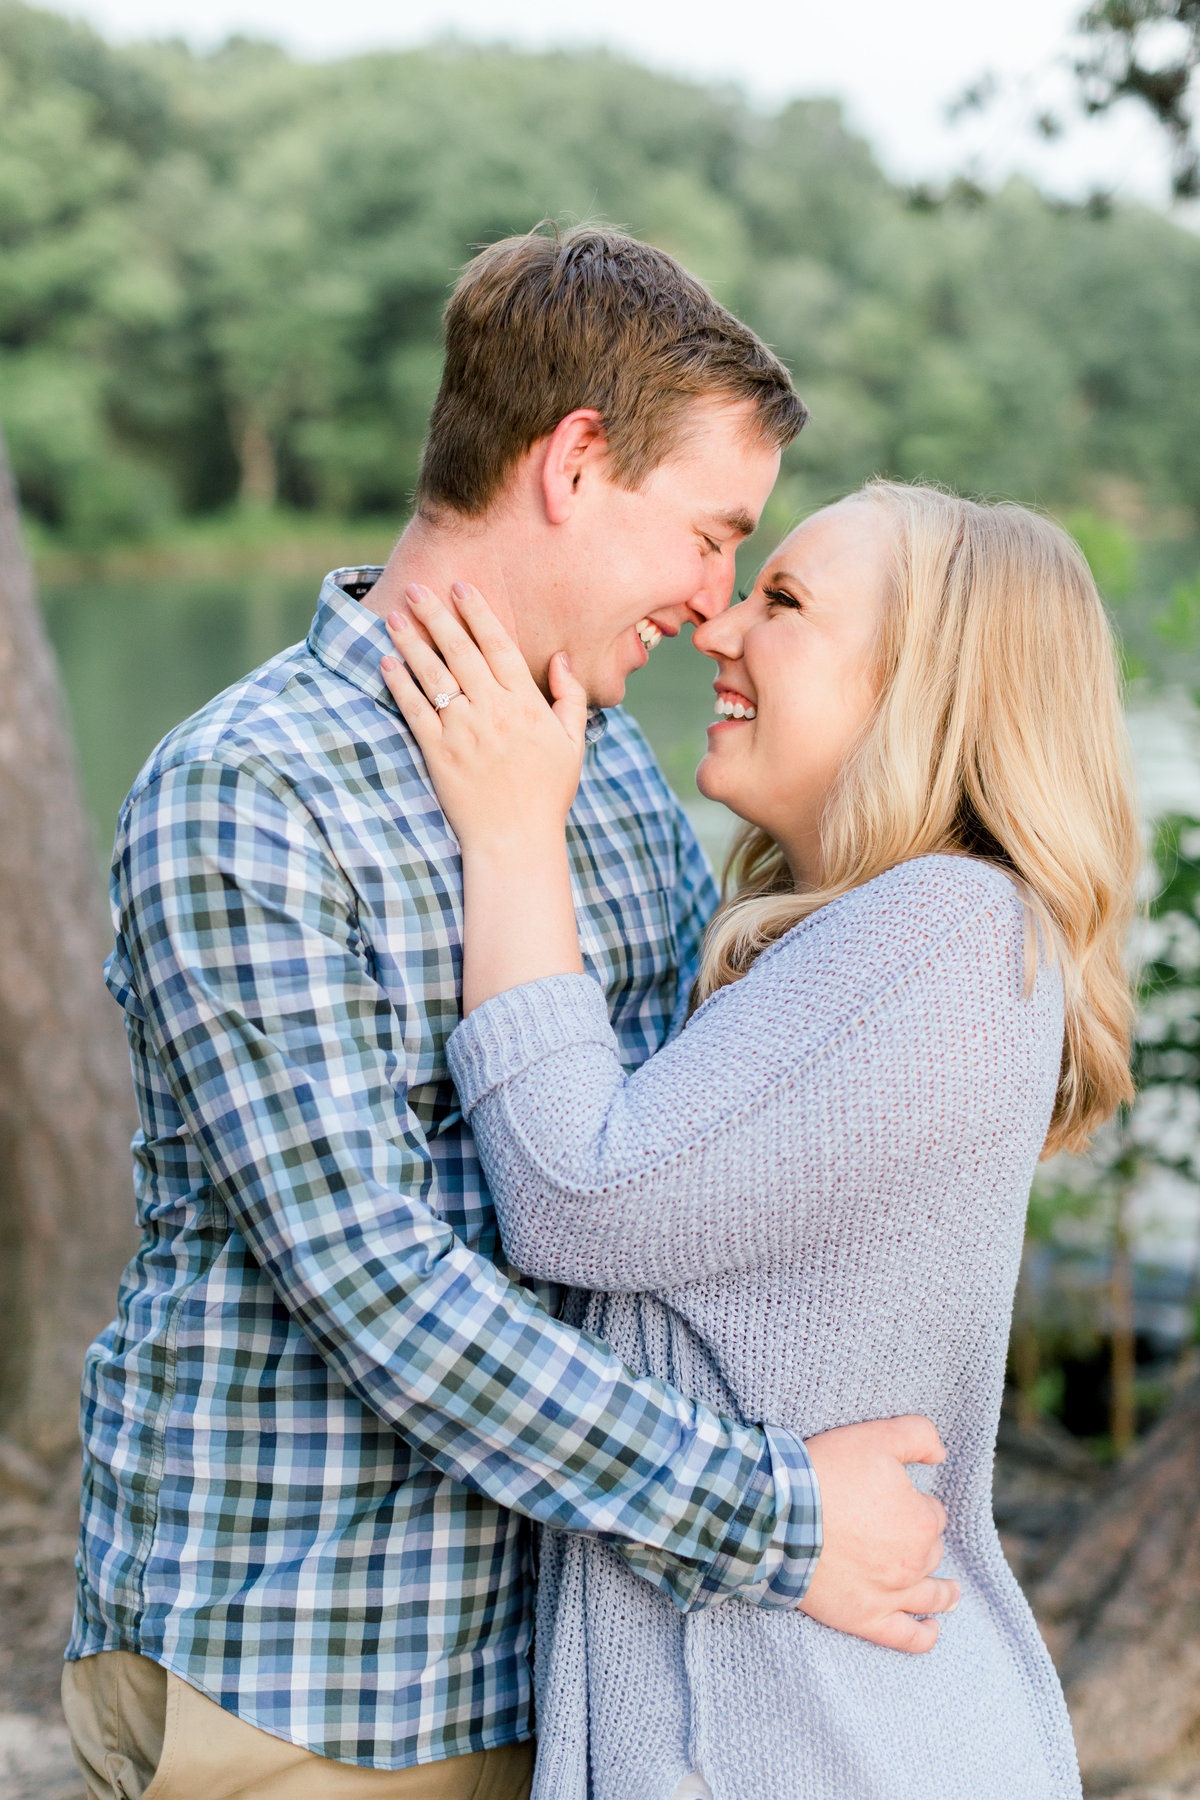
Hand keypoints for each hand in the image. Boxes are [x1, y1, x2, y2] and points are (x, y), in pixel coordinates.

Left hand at [380, 581, 587, 853]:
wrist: (515, 839)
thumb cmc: (547, 793)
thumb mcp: (573, 742)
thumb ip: (570, 696)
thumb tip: (561, 656)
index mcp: (526, 704)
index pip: (498, 645)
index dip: (477, 613)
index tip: (460, 587)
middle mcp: (493, 711)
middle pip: (460, 651)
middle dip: (436, 615)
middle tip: (417, 588)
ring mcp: (463, 731)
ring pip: (433, 676)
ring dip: (411, 642)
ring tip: (394, 616)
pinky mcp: (438, 753)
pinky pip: (414, 711)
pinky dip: (399, 684)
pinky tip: (386, 662)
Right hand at [799, 1415, 958, 1653]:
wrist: (779, 1515)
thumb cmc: (826, 1473)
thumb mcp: (875, 1436)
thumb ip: (918, 1435)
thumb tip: (941, 1451)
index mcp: (923, 1520)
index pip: (931, 1512)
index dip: (912, 1501)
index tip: (887, 1497)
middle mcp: (915, 1561)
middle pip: (930, 1550)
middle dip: (918, 1538)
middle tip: (891, 1527)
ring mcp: (892, 1594)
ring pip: (930, 1594)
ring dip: (943, 1592)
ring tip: (952, 1593)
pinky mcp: (866, 1619)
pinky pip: (906, 1637)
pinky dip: (924, 1635)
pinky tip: (932, 1628)